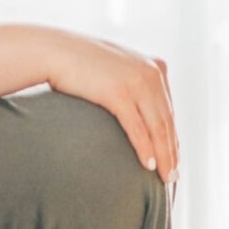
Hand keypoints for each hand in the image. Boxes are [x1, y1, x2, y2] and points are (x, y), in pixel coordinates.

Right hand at [45, 30, 179, 184]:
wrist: (55, 51)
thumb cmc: (81, 63)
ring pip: (157, 127)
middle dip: (171, 151)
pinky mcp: (119, 93)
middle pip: (167, 121)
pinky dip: (145, 149)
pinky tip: (148, 165)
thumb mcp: (117, 69)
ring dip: (163, 155)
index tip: (173, 158)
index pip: (169, 110)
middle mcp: (152, 72)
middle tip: (173, 175)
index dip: (172, 137)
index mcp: (156, 66)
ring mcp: (136, 82)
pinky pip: (137, 128)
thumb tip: (137, 108)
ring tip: (165, 177)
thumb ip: (133, 82)